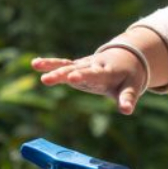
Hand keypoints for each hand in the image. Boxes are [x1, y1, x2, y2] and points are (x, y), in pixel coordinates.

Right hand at [32, 48, 146, 114]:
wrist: (127, 57)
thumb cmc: (129, 77)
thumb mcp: (132, 87)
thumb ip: (127, 98)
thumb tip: (126, 111)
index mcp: (108, 72)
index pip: (96, 75)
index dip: (85, 76)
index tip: (73, 78)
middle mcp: (94, 66)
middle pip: (77, 70)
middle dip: (63, 74)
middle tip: (48, 79)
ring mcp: (84, 65)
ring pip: (68, 65)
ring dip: (52, 67)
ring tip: (36, 65)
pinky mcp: (78, 66)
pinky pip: (64, 64)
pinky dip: (51, 63)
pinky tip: (35, 64)